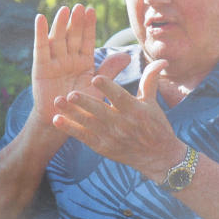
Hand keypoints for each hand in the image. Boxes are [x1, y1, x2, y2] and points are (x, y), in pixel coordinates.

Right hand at [31, 4, 126, 129]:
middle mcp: (69, 58)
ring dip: (60, 24)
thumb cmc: (83, 105)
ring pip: (58, 39)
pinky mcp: (41, 67)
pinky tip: (41, 19)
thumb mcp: (97, 86)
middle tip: (79, 6)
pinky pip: (41, 48)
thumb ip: (109, 70)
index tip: (91, 10)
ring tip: (64, 10)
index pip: (87, 39)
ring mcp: (55, 61)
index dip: (89, 25)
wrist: (63, 121)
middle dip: (76, 22)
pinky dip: (40, 33)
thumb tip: (127, 55)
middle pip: (73, 36)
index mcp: (84, 61)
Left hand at [51, 59, 184, 180]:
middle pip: (101, 112)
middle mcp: (122, 124)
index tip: (96, 78)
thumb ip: (150, 80)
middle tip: (71, 93)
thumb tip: (161, 61)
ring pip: (89, 124)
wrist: (158, 157)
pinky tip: (57, 120)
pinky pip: (84, 137)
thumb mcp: (153, 103)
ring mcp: (111, 137)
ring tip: (58, 102)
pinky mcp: (102, 147)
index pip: (120, 97)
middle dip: (86, 103)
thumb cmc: (156, 125)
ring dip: (72, 114)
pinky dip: (70, 129)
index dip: (108, 88)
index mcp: (135, 110)